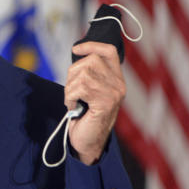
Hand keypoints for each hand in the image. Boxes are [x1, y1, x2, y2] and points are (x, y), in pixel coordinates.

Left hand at [64, 41, 125, 164]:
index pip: (109, 51)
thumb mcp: (88, 91)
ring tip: (72, 100)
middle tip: (71, 90)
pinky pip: (80, 88)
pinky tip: (73, 106)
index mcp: (116, 79)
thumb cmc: (85, 117)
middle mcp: (118, 84)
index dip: (92, 45)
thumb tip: (77, 52)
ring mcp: (113, 93)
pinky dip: (69, 97)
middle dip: (73, 73)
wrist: (87, 142)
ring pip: (83, 74)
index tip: (75, 49)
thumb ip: (88, 73)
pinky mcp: (105, 103)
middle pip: (91, 60)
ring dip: (69, 88)